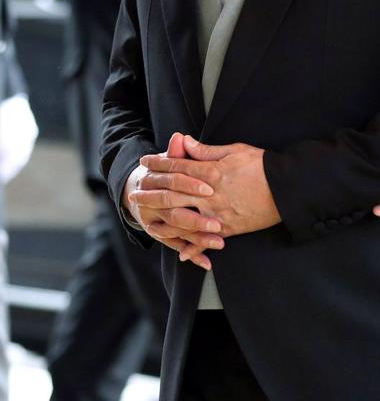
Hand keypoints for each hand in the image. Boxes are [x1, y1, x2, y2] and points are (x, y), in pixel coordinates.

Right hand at [127, 132, 222, 270]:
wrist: (138, 186)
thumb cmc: (164, 169)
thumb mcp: (170, 159)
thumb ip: (177, 152)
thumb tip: (180, 137)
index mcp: (153, 180)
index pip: (174, 182)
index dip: (191, 185)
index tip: (210, 190)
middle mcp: (150, 203)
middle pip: (174, 213)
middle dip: (197, 220)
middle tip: (218, 225)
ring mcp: (154, 221)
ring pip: (175, 232)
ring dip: (197, 240)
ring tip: (219, 243)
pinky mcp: (160, 234)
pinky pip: (176, 246)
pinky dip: (192, 255)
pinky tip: (207, 263)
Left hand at [140, 135, 280, 237]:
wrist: (286, 188)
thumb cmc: (262, 166)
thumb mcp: (236, 150)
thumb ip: (207, 150)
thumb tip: (185, 142)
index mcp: (211, 172)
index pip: (178, 166)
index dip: (159, 162)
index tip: (145, 161)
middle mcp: (209, 195)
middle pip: (173, 193)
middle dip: (151, 192)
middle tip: (134, 192)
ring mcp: (217, 214)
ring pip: (183, 219)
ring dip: (163, 220)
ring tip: (147, 220)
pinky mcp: (228, 229)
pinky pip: (207, 241)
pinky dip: (194, 248)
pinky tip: (182, 253)